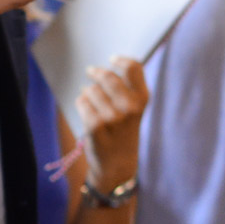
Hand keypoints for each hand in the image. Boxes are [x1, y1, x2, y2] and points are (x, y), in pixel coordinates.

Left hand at [79, 56, 147, 192]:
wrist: (118, 164)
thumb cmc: (124, 132)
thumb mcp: (135, 110)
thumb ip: (128, 88)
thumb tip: (108, 66)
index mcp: (143, 99)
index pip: (134, 68)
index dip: (120, 60)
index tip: (112, 59)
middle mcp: (130, 107)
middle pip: (108, 76)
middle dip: (96, 72)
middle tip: (90, 71)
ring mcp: (113, 117)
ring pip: (91, 90)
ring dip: (88, 92)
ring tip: (91, 100)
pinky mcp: (96, 126)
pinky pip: (82, 103)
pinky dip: (82, 104)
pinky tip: (87, 110)